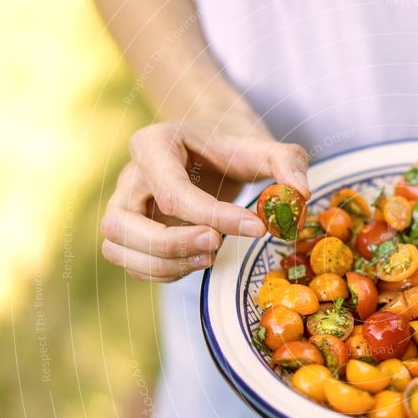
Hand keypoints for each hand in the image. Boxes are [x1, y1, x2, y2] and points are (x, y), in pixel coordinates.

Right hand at [101, 121, 309, 281]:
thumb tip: (301, 196)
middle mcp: (130, 175)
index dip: (215, 216)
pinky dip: (163, 273)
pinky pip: (132, 263)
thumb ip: (287, 162)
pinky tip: (200, 262)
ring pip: (117, 246)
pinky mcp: (133, 233)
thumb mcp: (264, 147)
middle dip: (171, 245)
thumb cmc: (236, 149)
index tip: (258, 228)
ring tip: (211, 257)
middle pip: (121, 223)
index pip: (173, 191)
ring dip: (163, 264)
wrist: (214, 150)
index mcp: (154, 144)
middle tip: (218, 247)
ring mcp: (126, 205)